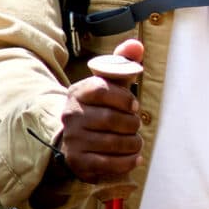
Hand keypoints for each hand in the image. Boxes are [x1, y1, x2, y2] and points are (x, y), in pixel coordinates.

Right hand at [58, 38, 145, 182]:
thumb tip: (136, 45)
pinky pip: (107, 164)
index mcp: (77, 92)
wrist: (72, 137)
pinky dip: (127, 162)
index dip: (124, 98)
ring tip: (136, 141)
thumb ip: (122, 63)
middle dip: (132, 124)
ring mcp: (73, 140)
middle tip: (136, 126)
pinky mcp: (78, 161)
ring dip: (133, 143)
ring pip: (112, 142)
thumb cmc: (98, 107)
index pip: (101, 89)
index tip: (134, 106)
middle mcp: (71, 115)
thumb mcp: (107, 83)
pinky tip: (135, 158)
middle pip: (110, 119)